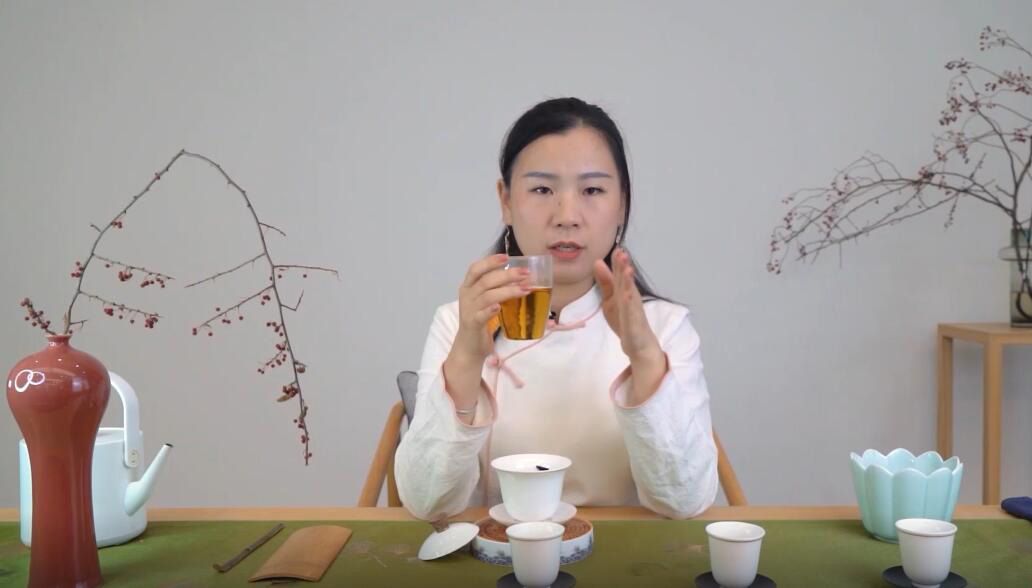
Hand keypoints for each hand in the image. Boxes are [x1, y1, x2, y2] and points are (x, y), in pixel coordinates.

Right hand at [450, 253, 530, 364]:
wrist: (469, 346)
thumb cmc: (480, 319)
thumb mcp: (485, 301)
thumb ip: (497, 289)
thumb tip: (522, 278)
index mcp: (468, 287)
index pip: (476, 269)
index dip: (490, 261)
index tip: (506, 257)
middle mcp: (466, 296)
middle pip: (486, 281)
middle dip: (507, 275)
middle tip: (526, 273)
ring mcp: (468, 310)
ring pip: (488, 296)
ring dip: (508, 291)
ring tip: (526, 289)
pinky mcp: (472, 324)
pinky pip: (481, 315)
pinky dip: (490, 310)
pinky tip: (500, 307)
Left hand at [593, 248, 662, 365]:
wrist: (638, 344)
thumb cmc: (624, 319)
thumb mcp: (610, 299)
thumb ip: (605, 282)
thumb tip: (597, 262)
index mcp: (623, 291)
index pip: (619, 274)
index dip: (617, 262)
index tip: (616, 248)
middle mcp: (630, 298)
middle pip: (625, 281)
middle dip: (624, 267)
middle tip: (622, 252)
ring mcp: (632, 310)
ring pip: (630, 294)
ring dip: (629, 282)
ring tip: (627, 269)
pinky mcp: (633, 323)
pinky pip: (631, 313)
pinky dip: (629, 304)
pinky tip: (627, 295)